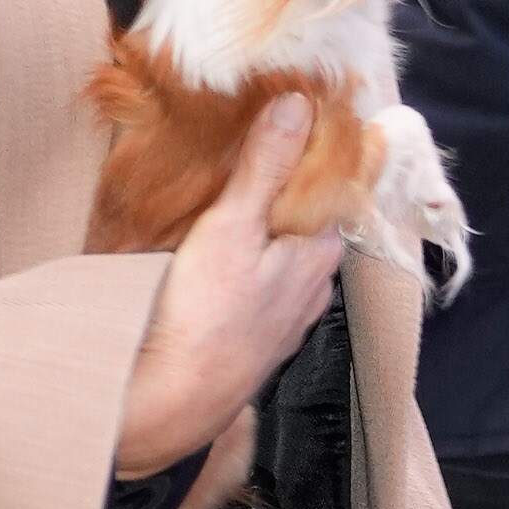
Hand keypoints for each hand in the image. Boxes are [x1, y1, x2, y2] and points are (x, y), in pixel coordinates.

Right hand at [113, 96, 343, 474]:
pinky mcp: (252, 349)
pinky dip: (247, 277)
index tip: (298, 133)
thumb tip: (298, 105)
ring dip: (268, 244)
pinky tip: (219, 272)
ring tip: (234, 212)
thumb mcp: (233, 224)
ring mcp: (283, 327)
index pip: (335, 196)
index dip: (319, 164)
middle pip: (309, 233)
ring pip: (285, 269)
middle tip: (255, 165)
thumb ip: (266, 166)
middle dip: (288, 203)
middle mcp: (311, 294)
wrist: (173, 403)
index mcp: (318, 257)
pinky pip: (259, 298)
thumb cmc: (206, 314)